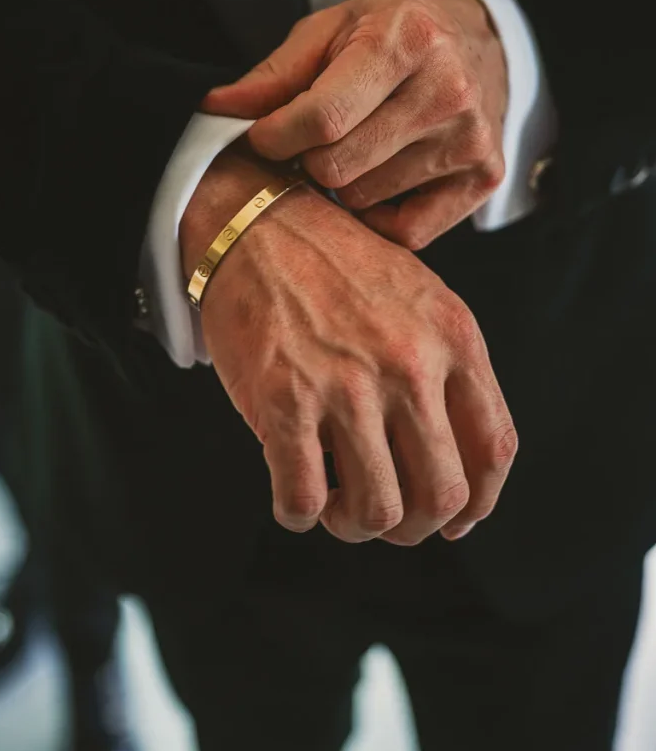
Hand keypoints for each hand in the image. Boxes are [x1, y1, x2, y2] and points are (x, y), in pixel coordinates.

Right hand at [181, 146, 515, 544]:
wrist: (255, 224)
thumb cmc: (334, 262)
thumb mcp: (420, 296)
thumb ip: (447, 366)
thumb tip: (456, 460)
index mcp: (453, 337)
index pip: (494, 448)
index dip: (479, 502)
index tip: (456, 519)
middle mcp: (409, 364)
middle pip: (441, 494)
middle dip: (414, 526)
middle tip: (386, 515)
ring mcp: (347, 385)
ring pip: (377, 510)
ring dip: (356, 526)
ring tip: (337, 503)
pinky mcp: (283, 400)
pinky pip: (302, 499)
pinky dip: (299, 515)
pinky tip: (295, 496)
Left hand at [204, 0, 507, 249]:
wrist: (479, 39)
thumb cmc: (396, 31)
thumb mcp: (333, 28)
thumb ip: (275, 74)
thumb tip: (216, 111)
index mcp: (406, 42)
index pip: (320, 118)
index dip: (274, 137)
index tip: (263, 136)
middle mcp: (447, 92)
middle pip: (337, 166)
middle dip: (306, 159)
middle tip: (310, 142)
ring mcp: (471, 141)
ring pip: (364, 199)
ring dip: (343, 183)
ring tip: (355, 148)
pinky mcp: (485, 178)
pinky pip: (407, 232)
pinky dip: (379, 217)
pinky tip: (379, 179)